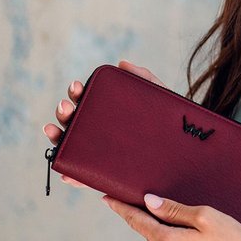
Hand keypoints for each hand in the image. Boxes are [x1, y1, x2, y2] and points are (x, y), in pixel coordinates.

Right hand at [43, 60, 165, 188]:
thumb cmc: (170, 125)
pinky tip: (66, 172)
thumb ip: (145, 79)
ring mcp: (101, 154)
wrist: (186, 152)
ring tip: (53, 131)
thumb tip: (122, 63)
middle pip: (74, 122)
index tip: (77, 87)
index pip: (86, 101)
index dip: (77, 93)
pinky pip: (85, 177)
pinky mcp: (107, 175)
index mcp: (108, 113)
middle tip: (67, 107)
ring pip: (71, 147)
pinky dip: (71, 174)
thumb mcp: (160, 100)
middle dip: (64, 112)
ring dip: (57, 139)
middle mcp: (100, 133)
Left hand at [100, 192, 240, 240]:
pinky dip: (168, 233)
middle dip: (138, 214)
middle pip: (147, 230)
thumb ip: (174, 210)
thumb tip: (149, 203)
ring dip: (156, 224)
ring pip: (159, 238)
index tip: (107, 198)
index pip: (137, 221)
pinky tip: (176, 224)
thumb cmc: (233, 239)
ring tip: (155, 207)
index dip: (121, 208)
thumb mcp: (204, 216)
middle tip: (129, 196)